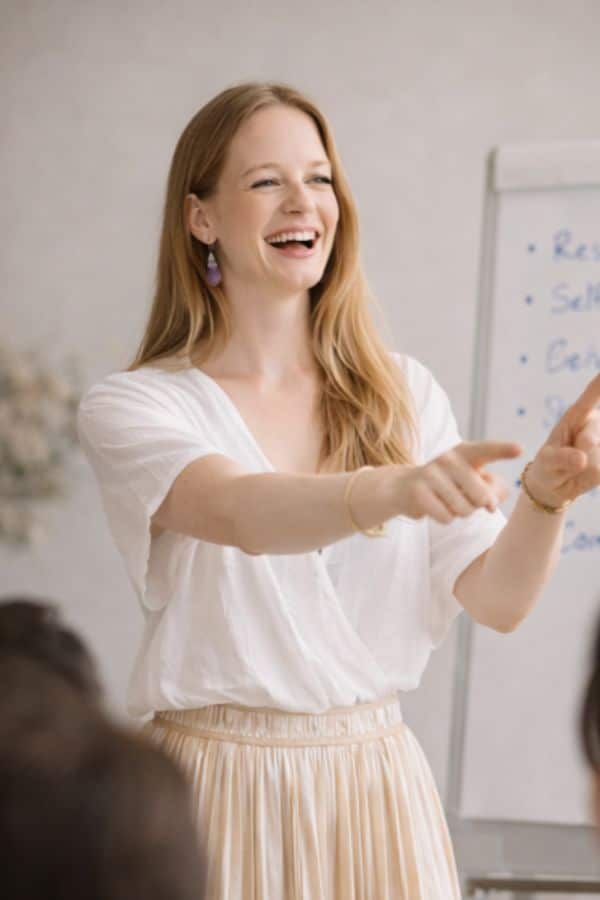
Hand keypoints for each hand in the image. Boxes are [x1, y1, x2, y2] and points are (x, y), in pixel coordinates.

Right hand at [394, 441, 522, 523]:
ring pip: (464, 510)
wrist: (405, 487)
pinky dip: (445, 518)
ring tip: (447, 501)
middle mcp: (447, 459)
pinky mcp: (418, 492)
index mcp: (465, 452)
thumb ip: (491, 488)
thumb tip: (492, 503)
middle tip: (466, 498)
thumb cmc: (448, 483)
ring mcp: (430, 474)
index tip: (520, 449)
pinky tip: (435, 506)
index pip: (486, 451)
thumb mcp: (471, 480)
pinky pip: (447, 518)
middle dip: (478, 506)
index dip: (503, 450)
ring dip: (460, 513)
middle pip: (481, 496)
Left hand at [525, 374, 599, 507]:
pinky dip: (593, 475)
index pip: (592, 396)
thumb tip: (582, 458)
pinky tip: (584, 472)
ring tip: (577, 467)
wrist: (556, 486)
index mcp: (577, 415)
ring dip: (586, 470)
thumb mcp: (547, 462)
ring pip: (598, 460)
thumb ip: (562, 458)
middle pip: (591, 439)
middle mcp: (595, 424)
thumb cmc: (548, 466)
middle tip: (571, 458)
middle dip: (578, 454)